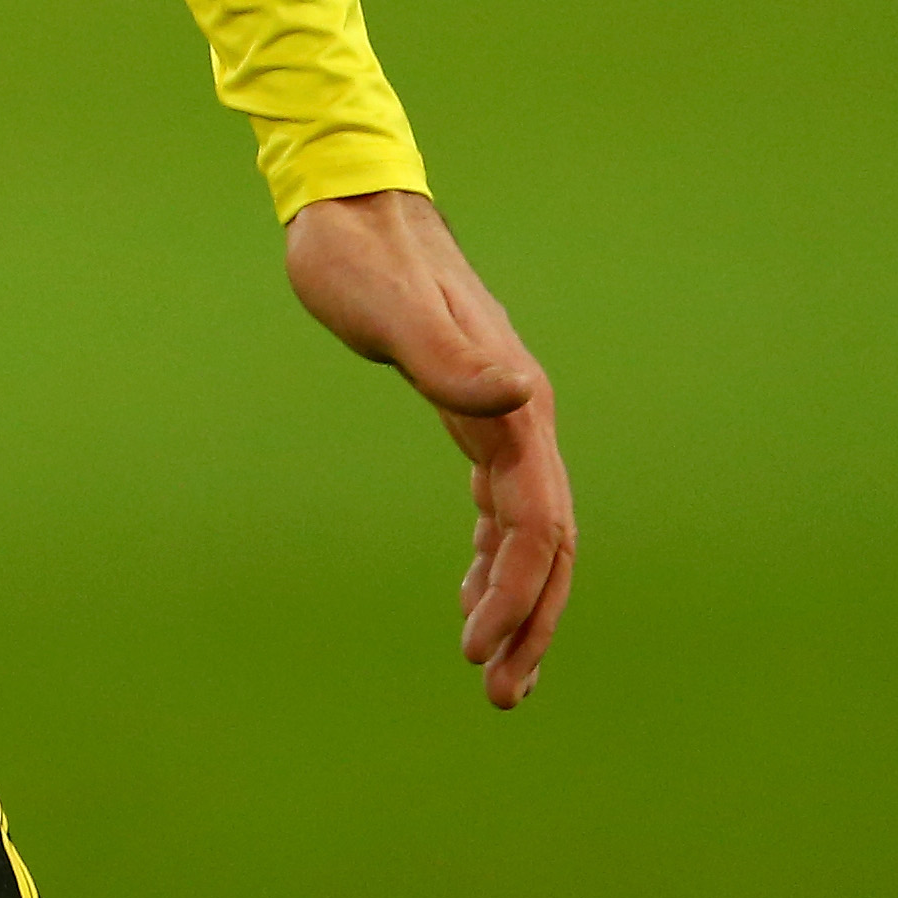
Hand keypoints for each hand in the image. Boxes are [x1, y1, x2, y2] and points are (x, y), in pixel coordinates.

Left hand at [282, 189, 576, 708]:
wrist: (349, 201)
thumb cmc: (356, 255)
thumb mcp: (389, 308)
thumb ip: (450, 357)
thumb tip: (518, 396)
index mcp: (513, 404)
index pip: (538, 523)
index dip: (520, 594)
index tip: (480, 654)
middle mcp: (519, 413)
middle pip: (548, 540)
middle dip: (532, 620)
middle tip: (502, 696)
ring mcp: (500, 412)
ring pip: (529, 527)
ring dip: (517, 598)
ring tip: (492, 669)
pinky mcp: (470, 408)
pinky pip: (501, 500)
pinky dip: (495, 553)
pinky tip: (473, 591)